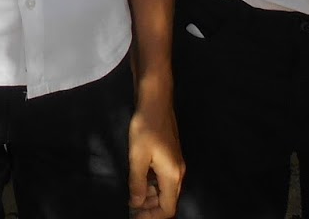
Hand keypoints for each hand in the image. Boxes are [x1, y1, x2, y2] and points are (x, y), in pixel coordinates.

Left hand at [128, 99, 183, 217]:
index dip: (152, 216)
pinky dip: (151, 185)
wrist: (155, 102)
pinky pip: (163, 179)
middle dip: (150, 209)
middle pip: (167, 201)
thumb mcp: (137, 157)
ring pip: (165, 190)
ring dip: (150, 197)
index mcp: (172, 176)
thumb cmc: (145, 128)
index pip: (167, 208)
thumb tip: (136, 204)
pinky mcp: (170, 157)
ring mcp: (175, 164)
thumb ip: (137, 183)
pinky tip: (138, 183)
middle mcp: (178, 173)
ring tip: (132, 198)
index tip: (135, 216)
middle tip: (131, 209)